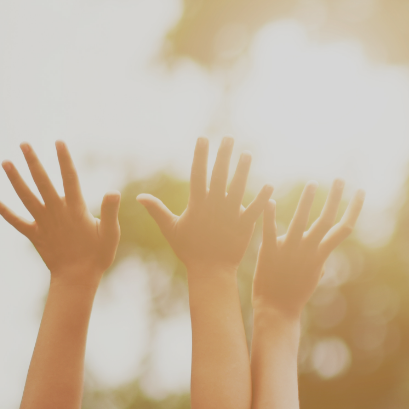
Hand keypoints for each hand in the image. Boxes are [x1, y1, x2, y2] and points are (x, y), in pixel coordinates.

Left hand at [0, 141, 119, 280]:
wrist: (77, 279)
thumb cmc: (98, 256)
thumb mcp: (110, 234)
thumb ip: (110, 211)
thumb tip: (113, 191)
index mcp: (75, 209)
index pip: (69, 179)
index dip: (64, 160)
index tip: (58, 142)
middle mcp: (56, 212)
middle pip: (42, 182)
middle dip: (33, 162)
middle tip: (23, 144)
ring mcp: (43, 223)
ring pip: (25, 197)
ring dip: (15, 179)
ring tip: (5, 162)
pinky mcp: (34, 234)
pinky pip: (16, 221)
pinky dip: (4, 211)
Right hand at [139, 137, 272, 272]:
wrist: (210, 271)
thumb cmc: (189, 250)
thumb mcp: (171, 228)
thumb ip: (157, 210)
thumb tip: (139, 197)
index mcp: (197, 204)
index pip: (198, 173)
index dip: (201, 155)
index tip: (203, 139)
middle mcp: (214, 206)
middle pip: (219, 175)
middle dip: (223, 155)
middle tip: (228, 138)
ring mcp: (230, 215)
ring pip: (238, 187)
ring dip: (243, 170)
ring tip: (246, 154)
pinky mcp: (244, 226)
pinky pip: (255, 209)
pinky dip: (262, 198)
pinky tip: (269, 185)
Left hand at [253, 180, 363, 314]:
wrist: (277, 310)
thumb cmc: (295, 294)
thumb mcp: (312, 276)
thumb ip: (318, 263)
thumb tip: (323, 258)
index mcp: (320, 254)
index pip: (343, 228)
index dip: (353, 209)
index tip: (360, 191)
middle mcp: (308, 250)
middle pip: (326, 220)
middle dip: (335, 199)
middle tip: (340, 180)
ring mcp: (290, 250)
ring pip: (301, 221)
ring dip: (307, 202)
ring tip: (313, 184)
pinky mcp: (269, 252)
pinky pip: (270, 231)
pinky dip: (269, 215)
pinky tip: (268, 199)